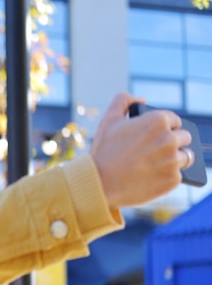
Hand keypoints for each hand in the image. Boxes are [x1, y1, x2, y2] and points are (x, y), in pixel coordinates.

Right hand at [90, 92, 191, 207]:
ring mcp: (173, 160)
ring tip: (155, 165)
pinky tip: (151, 178)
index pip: (174, 120)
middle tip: (154, 151)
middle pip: (184, 138)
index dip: (164, 128)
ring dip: (174, 159)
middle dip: (172, 142)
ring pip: (185, 157)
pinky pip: (178, 176)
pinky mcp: (173, 179)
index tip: (155, 136)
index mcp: (158, 121)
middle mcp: (170, 139)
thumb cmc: (103, 151)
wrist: (100, 184)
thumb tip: (142, 100)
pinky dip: (167, 177)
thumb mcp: (108, 119)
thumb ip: (123, 100)